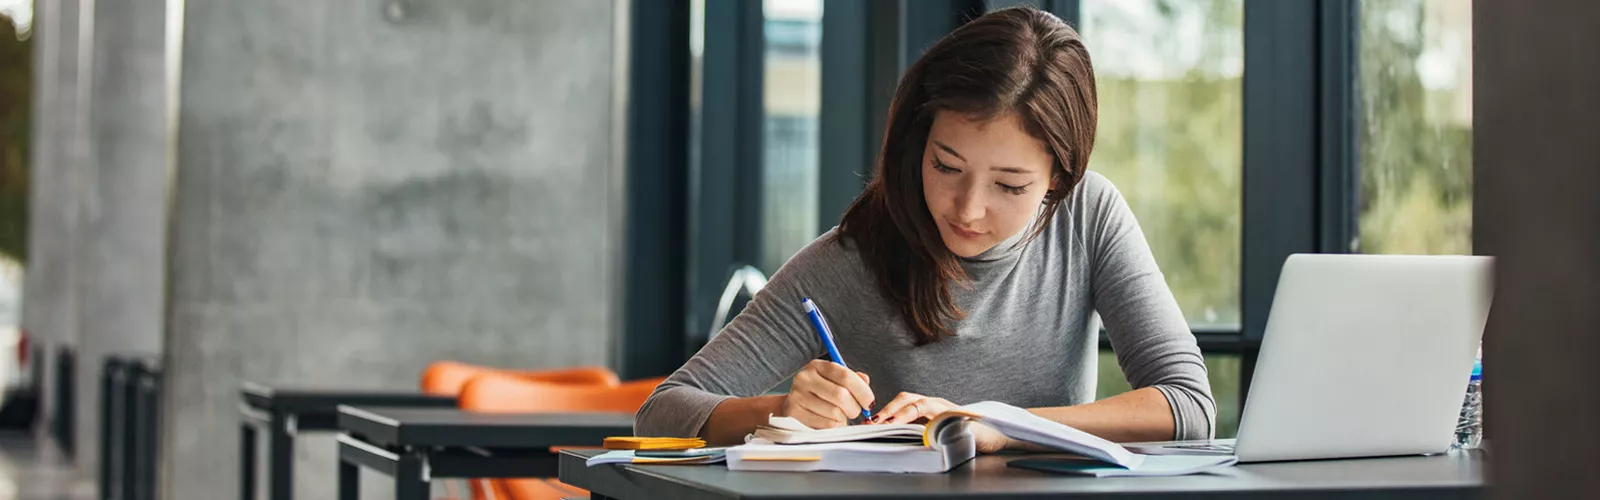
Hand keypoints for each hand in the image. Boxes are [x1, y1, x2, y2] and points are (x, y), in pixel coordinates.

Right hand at [779, 360, 874, 428]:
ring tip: (839, 416)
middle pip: (841, 396)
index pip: (846, 376)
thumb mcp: (833, 380)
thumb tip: (865, 381)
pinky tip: (829, 422)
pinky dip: (834, 427)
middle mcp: (804, 379)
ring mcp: (797, 397)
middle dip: (855, 408)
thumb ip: (852, 379)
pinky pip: (826, 426)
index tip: (869, 402)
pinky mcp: (795, 415)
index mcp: (817, 366)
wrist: (792, 405)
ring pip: (835, 413)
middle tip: (855, 411)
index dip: (863, 391)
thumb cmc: (818, 393)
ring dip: (844, 419)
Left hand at [871, 392, 1008, 453]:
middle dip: (890, 409)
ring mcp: (950, 410)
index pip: (903, 401)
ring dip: (904, 414)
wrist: (994, 434)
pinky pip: (945, 418)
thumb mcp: (933, 431)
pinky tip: (924, 432)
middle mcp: (937, 404)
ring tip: (890, 424)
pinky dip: (933, 423)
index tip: (869, 422)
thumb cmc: (962, 434)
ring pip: (924, 405)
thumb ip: (915, 430)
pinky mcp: (964, 419)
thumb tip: (887, 434)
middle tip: (875, 422)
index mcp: (928, 406)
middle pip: (909, 399)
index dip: (886, 409)